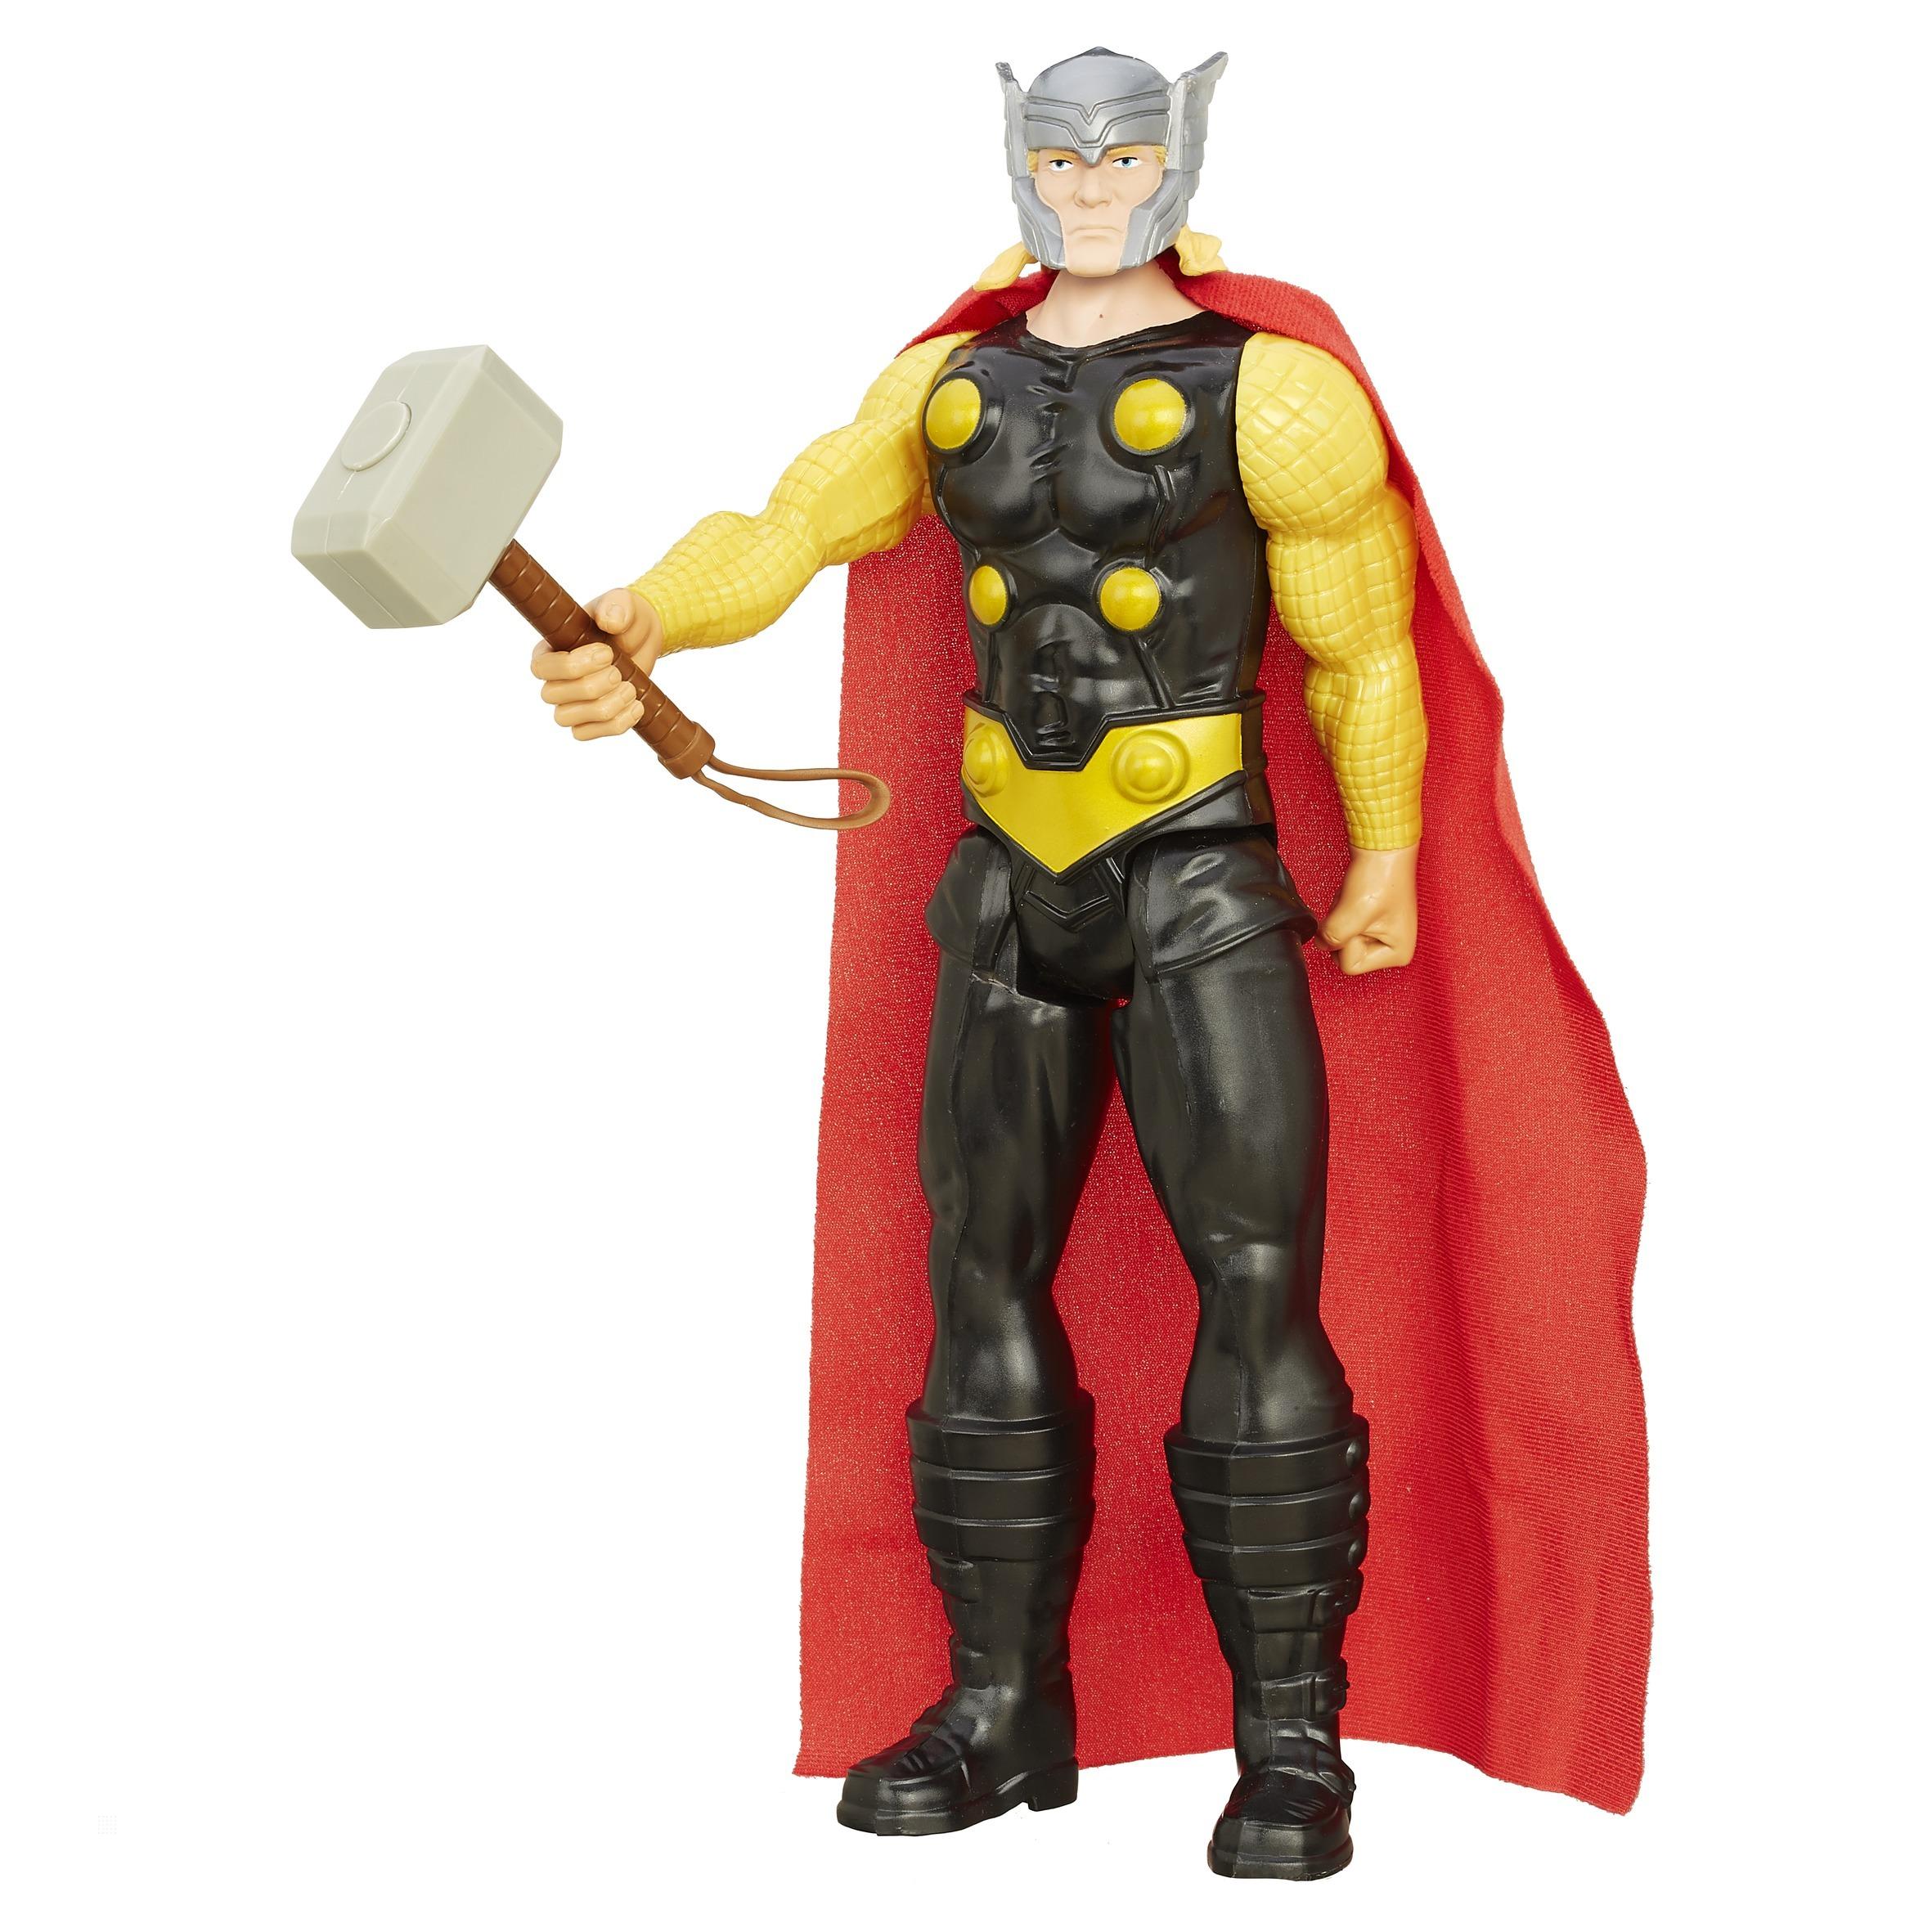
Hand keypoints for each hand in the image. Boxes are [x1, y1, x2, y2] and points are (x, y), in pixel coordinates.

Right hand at [529, 591, 663, 740]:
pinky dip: (614, 725)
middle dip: (592, 687)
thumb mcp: (624, 604)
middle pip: (554, 695)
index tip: (606, 653)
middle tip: (619, 671)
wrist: (644, 639)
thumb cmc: (625, 618)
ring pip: (567, 719)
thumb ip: (616, 606)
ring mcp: (570, 702)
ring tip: (630, 689)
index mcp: (551, 649)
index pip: (541, 667)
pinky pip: (585, 734)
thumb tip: (609, 621)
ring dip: (604, 708)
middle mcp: (555, 678)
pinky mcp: (589, 719)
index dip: (572, 666)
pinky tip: (636, 707)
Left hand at [1318, 844, 1419, 975]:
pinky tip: (1354, 897)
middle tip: (1357, 906)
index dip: (1346, 939)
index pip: (1350, 965)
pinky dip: (1342, 911)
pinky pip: (1342, 925)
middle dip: (1342, 928)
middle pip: (1345, 954)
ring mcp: (1382, 934)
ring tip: (1357, 898)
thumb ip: (1332, 937)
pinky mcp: (1371, 921)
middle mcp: (1393, 947)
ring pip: (1341, 939)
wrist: (1384, 846)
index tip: (1361, 915)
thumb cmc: (1380, 875)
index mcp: (1398, 954)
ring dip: (1341, 917)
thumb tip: (1321, 943)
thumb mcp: (1352, 914)